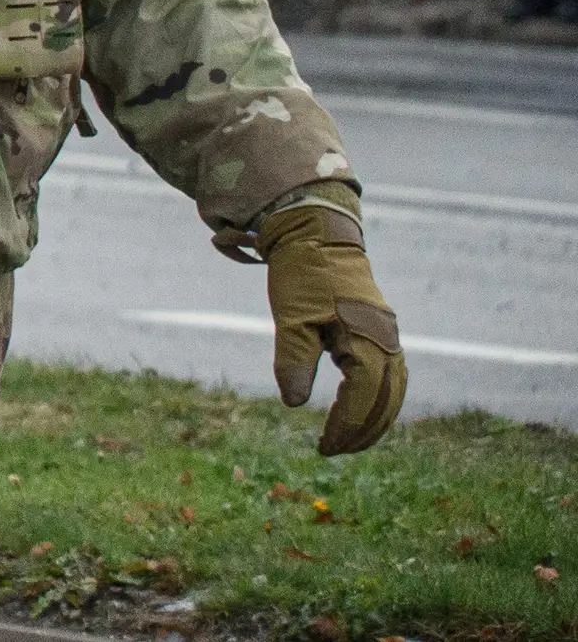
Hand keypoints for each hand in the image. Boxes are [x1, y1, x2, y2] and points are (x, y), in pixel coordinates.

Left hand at [253, 200, 404, 453]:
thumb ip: (294, 360)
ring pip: (392, 389)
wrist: (315, 233)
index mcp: (368, 338)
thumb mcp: (291, 317)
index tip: (324, 446)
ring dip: (374, 418)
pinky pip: (389, 373)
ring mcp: (387, 334)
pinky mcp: (380, 329)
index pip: (364, 397)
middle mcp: (386, 340)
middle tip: (332, 450)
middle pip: (385, 400)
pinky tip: (360, 409)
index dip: (346, 425)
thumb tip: (294, 404)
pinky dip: (378, 397)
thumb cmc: (301, 274)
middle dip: (362, 430)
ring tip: (347, 439)